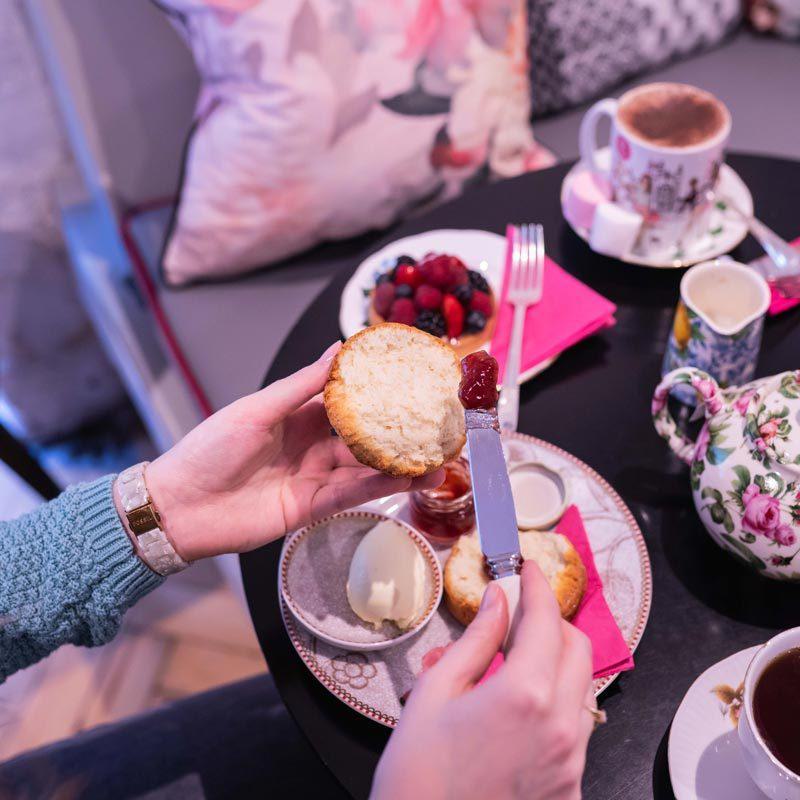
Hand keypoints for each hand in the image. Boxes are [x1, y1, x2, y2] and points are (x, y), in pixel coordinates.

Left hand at [145, 342, 443, 560]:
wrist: (181, 508)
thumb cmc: (209, 449)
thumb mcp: (257, 409)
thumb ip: (302, 385)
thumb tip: (339, 348)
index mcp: (296, 414)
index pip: (345, 398)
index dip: (375, 388)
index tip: (408, 375)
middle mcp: (311, 443)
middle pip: (364, 435)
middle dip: (398, 429)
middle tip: (436, 421)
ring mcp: (314, 476)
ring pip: (366, 466)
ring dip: (402, 462)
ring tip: (440, 454)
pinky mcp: (313, 507)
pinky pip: (354, 493)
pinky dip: (383, 486)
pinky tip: (412, 477)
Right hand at [372, 562, 594, 799]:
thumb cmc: (418, 769)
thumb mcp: (437, 691)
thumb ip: (477, 640)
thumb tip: (498, 601)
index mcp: (525, 694)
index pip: (546, 621)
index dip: (538, 587)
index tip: (528, 569)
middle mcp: (560, 726)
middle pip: (578, 648)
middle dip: (553, 622)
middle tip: (521, 615)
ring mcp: (570, 762)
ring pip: (582, 688)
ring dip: (558, 663)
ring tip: (518, 662)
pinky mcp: (570, 789)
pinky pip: (577, 730)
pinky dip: (556, 705)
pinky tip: (520, 711)